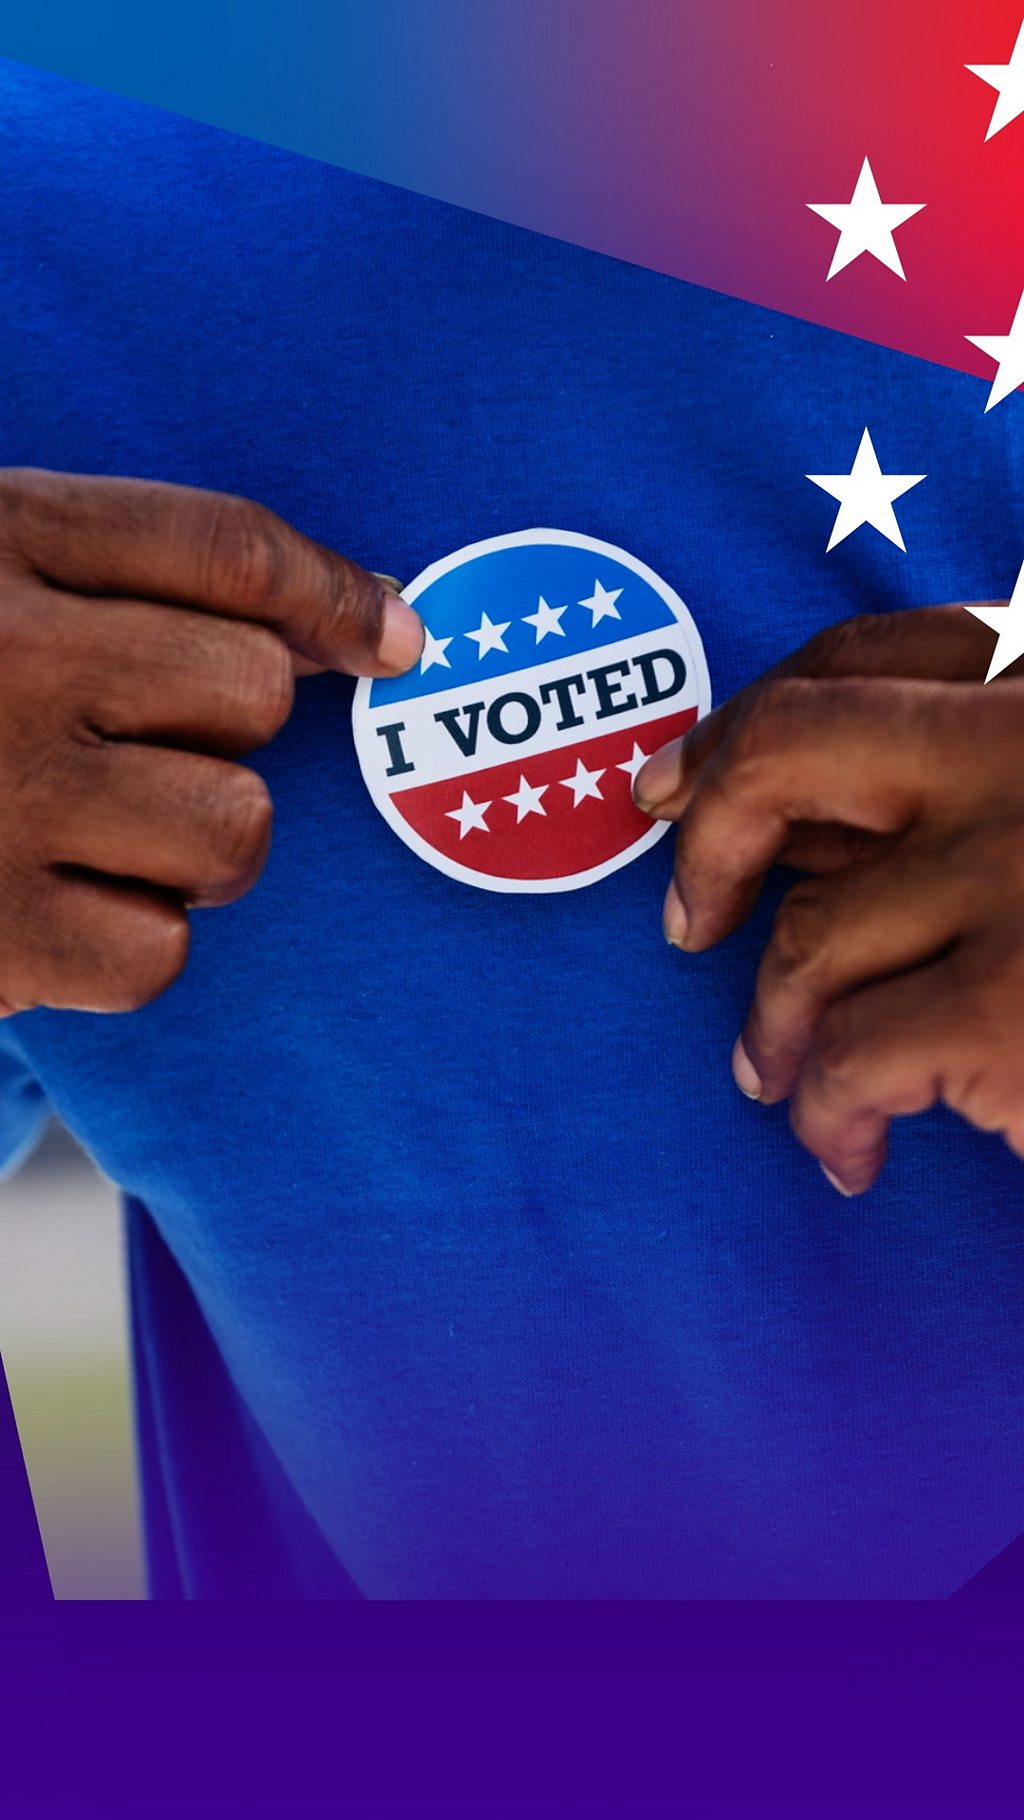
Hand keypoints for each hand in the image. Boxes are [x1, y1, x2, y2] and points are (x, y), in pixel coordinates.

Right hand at [0, 468, 421, 1013]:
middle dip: (220, 725)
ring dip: (196, 840)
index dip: (332, 595)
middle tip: (125, 738)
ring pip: (234, 830)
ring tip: (92, 827)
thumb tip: (389, 631)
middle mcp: (0, 663)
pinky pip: (160, 954)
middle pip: (253, 693)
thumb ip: (156, 564)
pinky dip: (129, 942)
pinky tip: (52, 905)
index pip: (223, 549)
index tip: (388, 640)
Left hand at [633, 603, 1023, 1194]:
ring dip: (772, 1029)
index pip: (862, 657)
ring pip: (808, 936)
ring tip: (782, 1083)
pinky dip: (827, 1116)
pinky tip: (852, 1152)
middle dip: (709, 833)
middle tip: (685, 924)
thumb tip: (795, 848)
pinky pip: (846, 1057)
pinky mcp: (1010, 1004)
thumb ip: (964, 808)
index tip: (676, 782)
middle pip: (794, 745)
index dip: (741, 721)